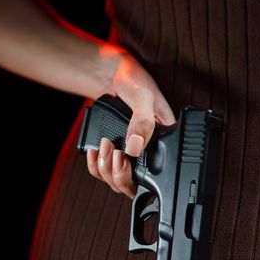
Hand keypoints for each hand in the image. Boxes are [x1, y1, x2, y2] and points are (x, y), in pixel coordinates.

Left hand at [86, 47, 175, 198]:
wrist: (112, 74)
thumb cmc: (135, 80)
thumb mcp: (144, 97)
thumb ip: (143, 121)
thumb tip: (134, 148)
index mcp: (165, 143)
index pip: (159, 176)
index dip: (141, 180)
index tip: (126, 161)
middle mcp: (148, 153)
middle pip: (134, 185)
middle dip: (119, 175)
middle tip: (115, 154)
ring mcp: (129, 154)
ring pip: (117, 181)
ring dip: (106, 169)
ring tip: (105, 144)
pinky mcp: (113, 152)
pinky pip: (103, 171)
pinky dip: (95, 165)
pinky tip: (94, 151)